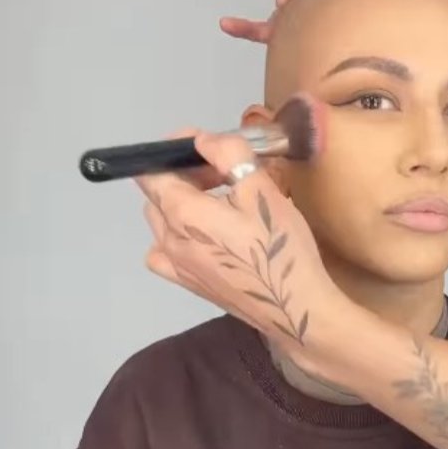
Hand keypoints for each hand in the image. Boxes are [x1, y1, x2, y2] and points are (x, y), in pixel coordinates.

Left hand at [138, 131, 337, 355]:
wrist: (295, 309)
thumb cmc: (281, 248)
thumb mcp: (261, 191)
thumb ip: (229, 156)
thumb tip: (204, 140)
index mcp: (182, 214)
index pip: (152, 172)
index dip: (172, 151)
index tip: (200, 144)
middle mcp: (169, 240)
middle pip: (157, 195)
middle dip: (182, 174)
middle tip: (220, 170)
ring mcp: (175, 265)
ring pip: (160, 221)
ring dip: (180, 203)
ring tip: (218, 200)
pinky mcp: (187, 283)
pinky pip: (165, 251)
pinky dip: (176, 235)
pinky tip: (203, 235)